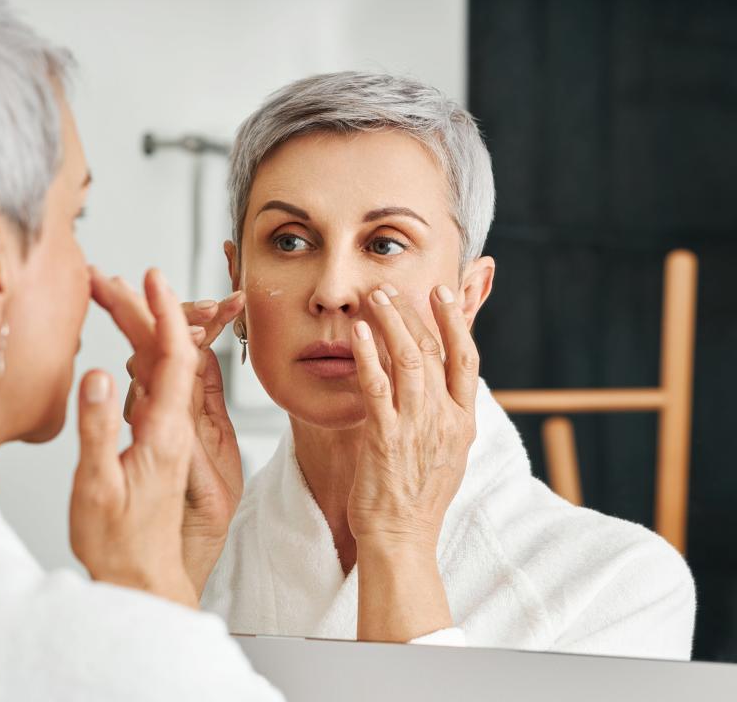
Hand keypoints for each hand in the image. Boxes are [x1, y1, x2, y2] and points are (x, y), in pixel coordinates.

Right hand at [124, 292, 245, 596]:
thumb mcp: (98, 485)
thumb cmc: (118, 541)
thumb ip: (99, 429)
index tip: (152, 278)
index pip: (176, 358)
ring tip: (110, 295)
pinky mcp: (157, 440)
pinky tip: (124, 345)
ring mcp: (167, 433)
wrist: (139, 578)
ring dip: (139, 327)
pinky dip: (138, 357)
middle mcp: (174, 427)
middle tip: (106, 279)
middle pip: (166, 353)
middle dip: (140, 309)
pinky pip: (154, 387)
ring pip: (160, 366)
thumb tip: (100, 374)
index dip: (166, 314)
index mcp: (166, 433)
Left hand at [349, 283, 478, 640]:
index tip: (441, 293)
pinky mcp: (385, 438)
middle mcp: (445, 420)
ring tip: (375, 296)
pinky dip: (368, 356)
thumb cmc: (417, 498)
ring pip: (408, 361)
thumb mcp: (445, 453)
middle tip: (392, 286)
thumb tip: (433, 386)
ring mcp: (417, 427)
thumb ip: (442, 416)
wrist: (402, 538)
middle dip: (413, 313)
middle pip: (433, 351)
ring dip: (391, 323)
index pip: (466, 360)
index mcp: (463, 422)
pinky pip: (377, 387)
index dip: (454, 322)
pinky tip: (358, 333)